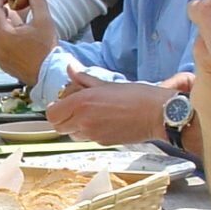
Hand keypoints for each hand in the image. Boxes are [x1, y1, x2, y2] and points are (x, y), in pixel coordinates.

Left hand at [46, 71, 168, 143]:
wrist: (158, 114)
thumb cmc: (137, 96)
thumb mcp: (107, 83)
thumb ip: (83, 78)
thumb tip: (70, 66)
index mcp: (82, 103)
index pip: (52, 114)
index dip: (54, 109)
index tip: (61, 102)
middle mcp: (84, 121)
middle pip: (58, 127)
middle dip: (63, 118)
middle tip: (74, 108)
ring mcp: (93, 135)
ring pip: (72, 134)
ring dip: (76, 126)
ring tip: (91, 114)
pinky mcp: (103, 143)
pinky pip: (88, 138)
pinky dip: (90, 131)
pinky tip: (104, 121)